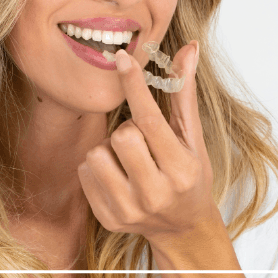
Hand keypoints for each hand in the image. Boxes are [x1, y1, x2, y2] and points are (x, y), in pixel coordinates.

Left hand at [77, 41, 217, 243]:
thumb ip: (184, 93)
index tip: (121, 58)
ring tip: (128, 160)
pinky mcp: (107, 218)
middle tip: (142, 141)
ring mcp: (129, 210)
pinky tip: (118, 175)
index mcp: (181, 170)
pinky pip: (84, 172)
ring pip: (96, 153)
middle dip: (127, 130)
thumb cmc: (190, 176)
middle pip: (120, 136)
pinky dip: (97, 167)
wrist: (182, 228)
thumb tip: (188, 48)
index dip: (134, 85)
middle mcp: (155, 194)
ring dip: (109, 149)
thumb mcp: (193, 138)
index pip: (150, 120)